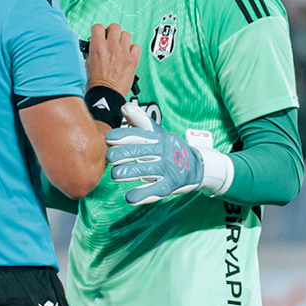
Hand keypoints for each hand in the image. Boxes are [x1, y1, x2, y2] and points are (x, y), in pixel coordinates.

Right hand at [85, 22, 139, 95]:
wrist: (106, 95)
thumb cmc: (96, 84)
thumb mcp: (88, 63)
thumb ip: (93, 51)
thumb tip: (96, 45)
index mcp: (98, 47)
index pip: (98, 27)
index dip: (98, 30)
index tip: (100, 35)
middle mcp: (112, 47)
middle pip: (115, 27)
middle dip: (112, 32)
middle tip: (111, 39)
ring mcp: (123, 53)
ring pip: (126, 34)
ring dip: (122, 39)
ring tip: (119, 47)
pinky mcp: (133, 60)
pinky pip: (136, 46)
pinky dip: (132, 49)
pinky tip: (127, 54)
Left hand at [105, 123, 220, 203]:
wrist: (196, 165)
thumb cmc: (169, 148)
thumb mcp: (158, 133)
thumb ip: (140, 121)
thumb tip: (124, 108)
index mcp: (158, 138)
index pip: (139, 135)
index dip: (123, 136)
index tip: (109, 139)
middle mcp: (163, 151)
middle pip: (140, 152)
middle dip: (123, 154)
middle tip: (109, 158)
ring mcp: (167, 168)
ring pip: (145, 170)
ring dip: (129, 173)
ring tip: (115, 175)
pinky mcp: (170, 185)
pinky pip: (155, 190)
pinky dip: (142, 195)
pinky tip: (130, 198)